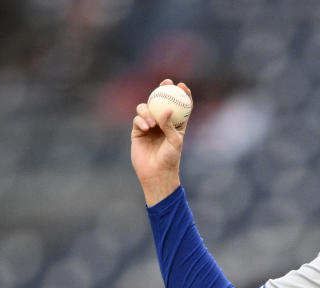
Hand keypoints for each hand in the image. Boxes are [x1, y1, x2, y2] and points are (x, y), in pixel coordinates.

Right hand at [131, 79, 191, 205]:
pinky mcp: (138, 130)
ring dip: (148, 110)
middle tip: (165, 82)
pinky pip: (137, 119)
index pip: (180, 106)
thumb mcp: (174, 141)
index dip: (182, 94)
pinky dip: (141, 120)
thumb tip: (167, 108)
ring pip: (146, 108)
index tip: (182, 85)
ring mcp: (149, 125)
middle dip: (163, 89)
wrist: (155, 172)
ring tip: (152, 123)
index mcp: (176, 124)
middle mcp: (162, 123)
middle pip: (162, 101)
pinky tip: (146, 127)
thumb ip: (170, 125)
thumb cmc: (170, 158)